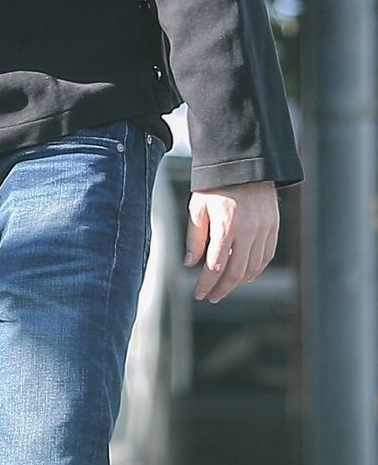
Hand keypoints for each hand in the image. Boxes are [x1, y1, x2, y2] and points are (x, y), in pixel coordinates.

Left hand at [185, 181, 279, 302]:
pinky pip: (266, 257)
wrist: (244, 167)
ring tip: (224, 287)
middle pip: (236, 272)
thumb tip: (190, 264)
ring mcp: (264, 229)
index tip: (198, 293)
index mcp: (226, 225)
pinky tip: (244, 275)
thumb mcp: (198, 208)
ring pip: (253, 268)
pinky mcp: (274, 227)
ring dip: (238, 282)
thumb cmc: (215, 187)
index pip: (215, 265)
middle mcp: (248, 230)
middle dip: (221, 289)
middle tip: (211, 297)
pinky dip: (255, 270)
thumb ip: (195, 238)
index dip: (205, 284)